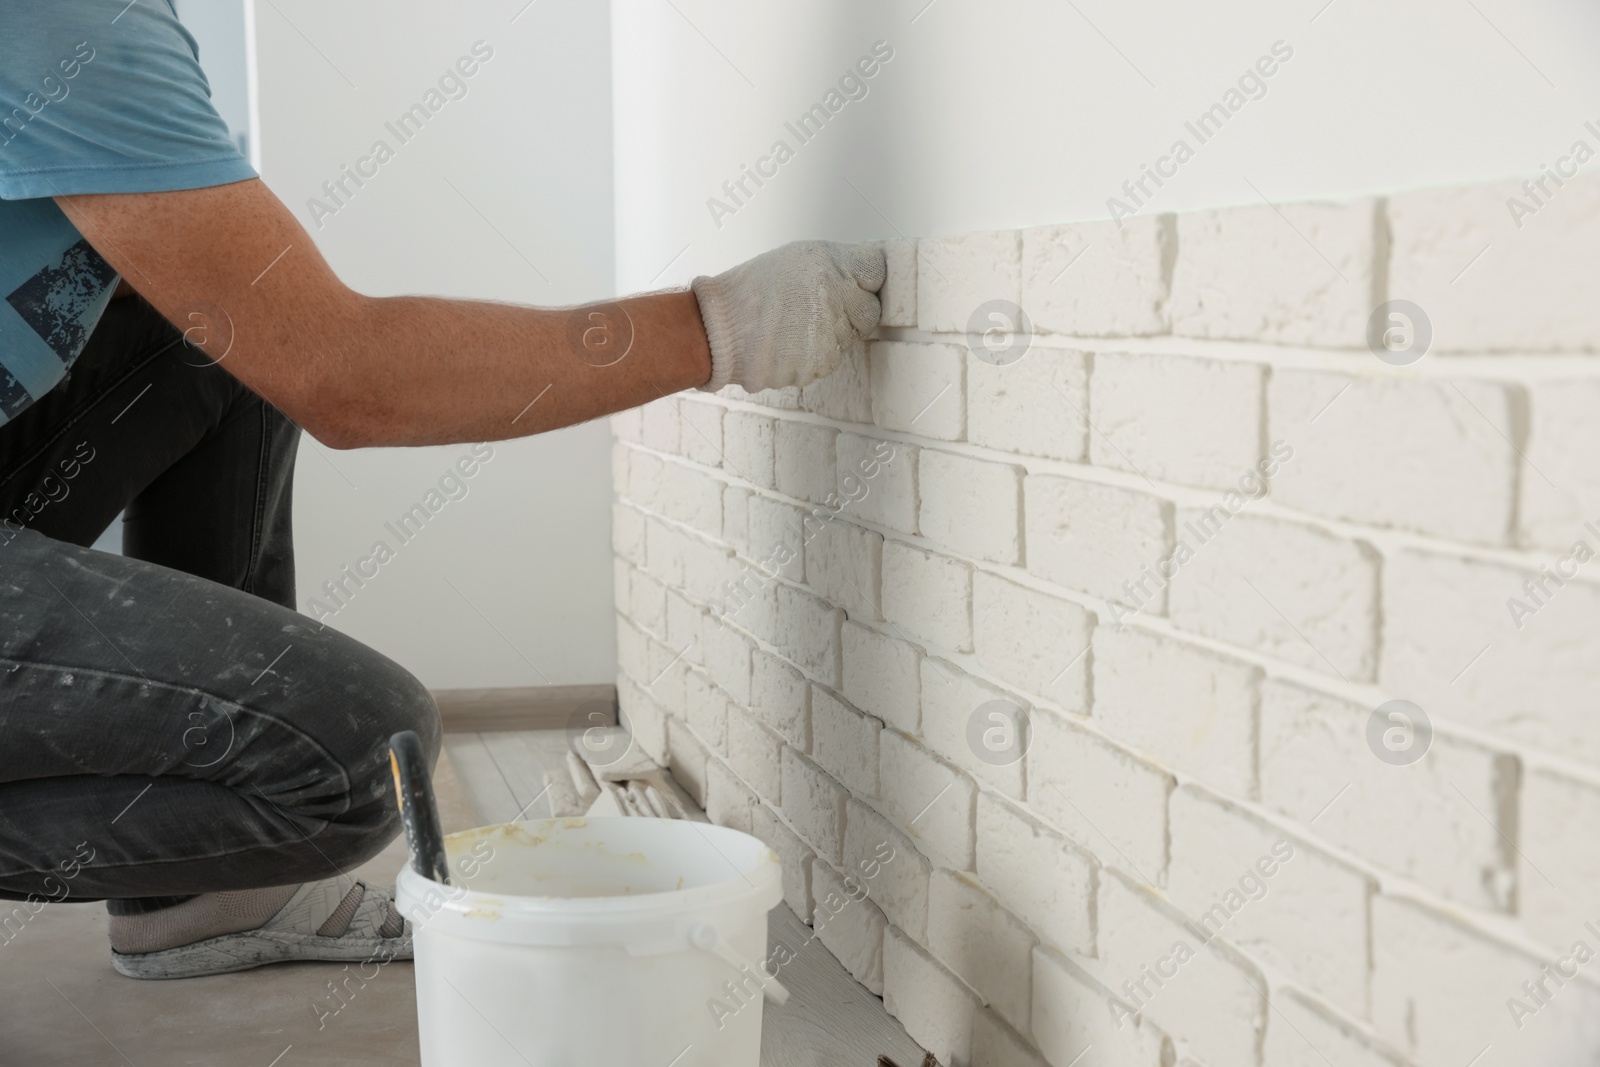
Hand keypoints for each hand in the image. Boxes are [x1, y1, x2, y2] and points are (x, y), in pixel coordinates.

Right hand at [691, 240, 885, 392]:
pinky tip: (788, 345)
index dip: (864, 280)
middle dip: (851, 313)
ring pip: (849, 340)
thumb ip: (835, 268)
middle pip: (870, 312)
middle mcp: (836, 297)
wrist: (717, 329)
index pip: (877, 271)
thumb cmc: (749, 292)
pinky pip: (829, 361)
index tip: (852, 285)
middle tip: (817, 310)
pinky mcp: (820, 363)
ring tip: (793, 327)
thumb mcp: (795, 259)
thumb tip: (861, 280)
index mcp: (830, 264)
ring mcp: (830, 334)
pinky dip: (812, 356)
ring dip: (829, 336)